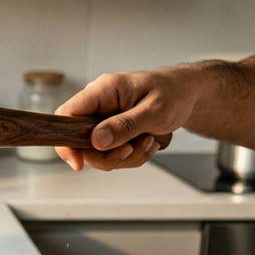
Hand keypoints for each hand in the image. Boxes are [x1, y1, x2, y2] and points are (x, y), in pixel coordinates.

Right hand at [55, 68, 199, 170]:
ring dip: (125, 156)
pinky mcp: (113, 131)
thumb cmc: (174, 93)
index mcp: (102, 91)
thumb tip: (97, 140)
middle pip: (81, 142)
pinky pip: (112, 154)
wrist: (187, 94)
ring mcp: (104, 120)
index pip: (67, 115)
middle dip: (107, 155)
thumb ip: (125, 125)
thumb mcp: (154, 111)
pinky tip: (148, 143)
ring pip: (98, 153)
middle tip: (132, 150)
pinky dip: (132, 156)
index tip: (78, 163)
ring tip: (148, 141)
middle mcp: (98, 105)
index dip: (66, 141)